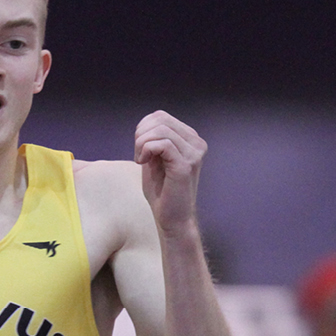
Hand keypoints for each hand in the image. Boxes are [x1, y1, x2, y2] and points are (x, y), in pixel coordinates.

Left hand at [133, 111, 206, 233]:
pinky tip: (143, 163)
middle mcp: (197, 144)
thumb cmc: (163, 192)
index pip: (161, 116)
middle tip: (138, 156)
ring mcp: (194, 154)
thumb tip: (146, 123)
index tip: (140, 149)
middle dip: (141, 135)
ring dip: (141, 144)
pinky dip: (146, 150)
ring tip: (141, 160)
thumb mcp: (156, 159)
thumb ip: (154, 139)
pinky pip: (161, 144)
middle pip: (160, 119)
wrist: (172, 219)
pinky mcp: (186, 165)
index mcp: (192, 140)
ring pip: (160, 130)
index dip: (143, 128)